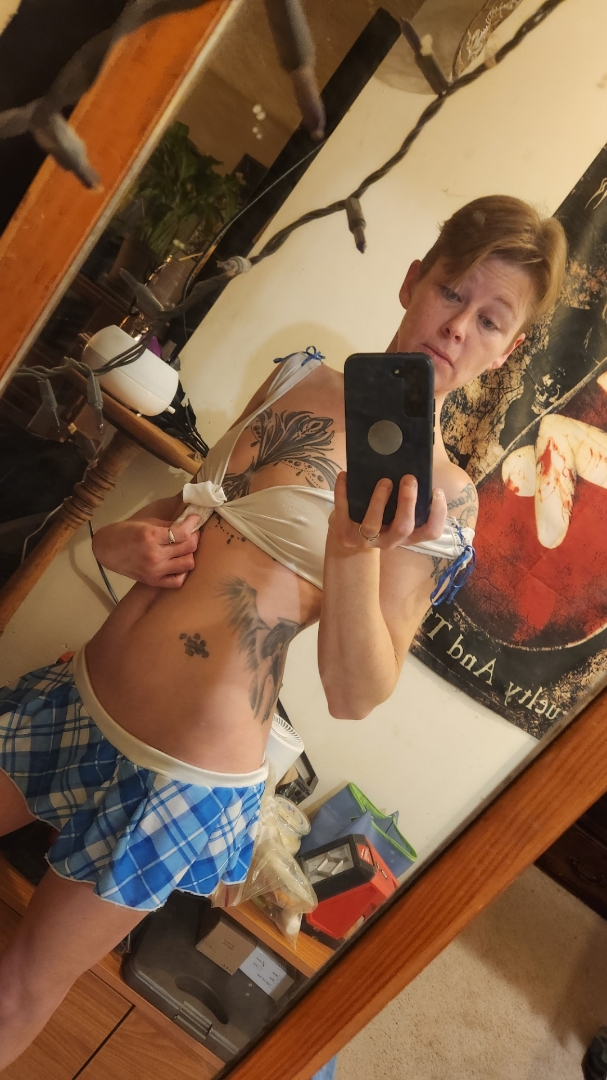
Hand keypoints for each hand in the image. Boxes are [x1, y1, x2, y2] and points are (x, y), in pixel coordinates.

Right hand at [92, 514, 201, 587]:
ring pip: (187, 564)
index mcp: (151, 536)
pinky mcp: (153, 582)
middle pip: (188, 548)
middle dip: (194, 537)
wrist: (107, 549)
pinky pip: (177, 581)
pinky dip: (182, 573)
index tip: (195, 519)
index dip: (193, 523)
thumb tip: (189, 524)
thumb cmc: (126, 531)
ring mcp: (155, 571)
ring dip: (190, 554)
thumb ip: (169, 525)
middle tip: (192, 533)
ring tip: (185, 548)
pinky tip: (178, 564)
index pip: (183, 532)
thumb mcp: (147, 522)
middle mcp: (155, 555)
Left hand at [329, 472, 446, 550]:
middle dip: (407, 502)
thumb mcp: (397, 510)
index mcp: (408, 535)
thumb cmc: (381, 515)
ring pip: (373, 526)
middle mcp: (390, 541)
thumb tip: (415, 463)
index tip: (436, 491)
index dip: (438, 514)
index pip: (431, 532)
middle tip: (409, 479)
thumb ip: (408, 497)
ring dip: (379, 500)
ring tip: (384, 481)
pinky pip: (344, 512)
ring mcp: (366, 541)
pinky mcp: (345, 535)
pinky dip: (343, 492)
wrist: (350, 534)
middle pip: (403, 528)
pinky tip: (345, 475)